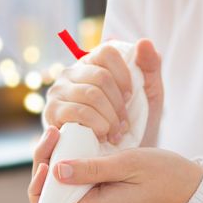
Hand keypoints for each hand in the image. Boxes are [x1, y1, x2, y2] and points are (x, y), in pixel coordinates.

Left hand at [29, 128, 202, 202]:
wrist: (189, 191)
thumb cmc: (164, 176)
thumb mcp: (127, 164)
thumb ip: (91, 168)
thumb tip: (56, 171)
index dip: (38, 190)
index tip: (46, 162)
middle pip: (51, 201)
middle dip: (45, 167)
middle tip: (53, 135)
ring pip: (63, 193)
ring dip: (57, 165)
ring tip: (62, 135)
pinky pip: (77, 189)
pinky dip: (72, 168)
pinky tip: (75, 146)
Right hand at [43, 39, 163, 146]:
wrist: (117, 160)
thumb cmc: (133, 125)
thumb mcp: (148, 95)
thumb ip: (150, 67)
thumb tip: (144, 42)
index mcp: (92, 63)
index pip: (107, 52)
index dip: (124, 76)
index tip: (130, 98)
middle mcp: (71, 73)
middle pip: (101, 77)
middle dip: (118, 106)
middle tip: (124, 126)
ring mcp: (58, 92)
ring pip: (91, 95)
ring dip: (109, 119)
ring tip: (115, 134)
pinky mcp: (51, 113)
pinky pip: (78, 112)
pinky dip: (96, 126)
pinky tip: (101, 137)